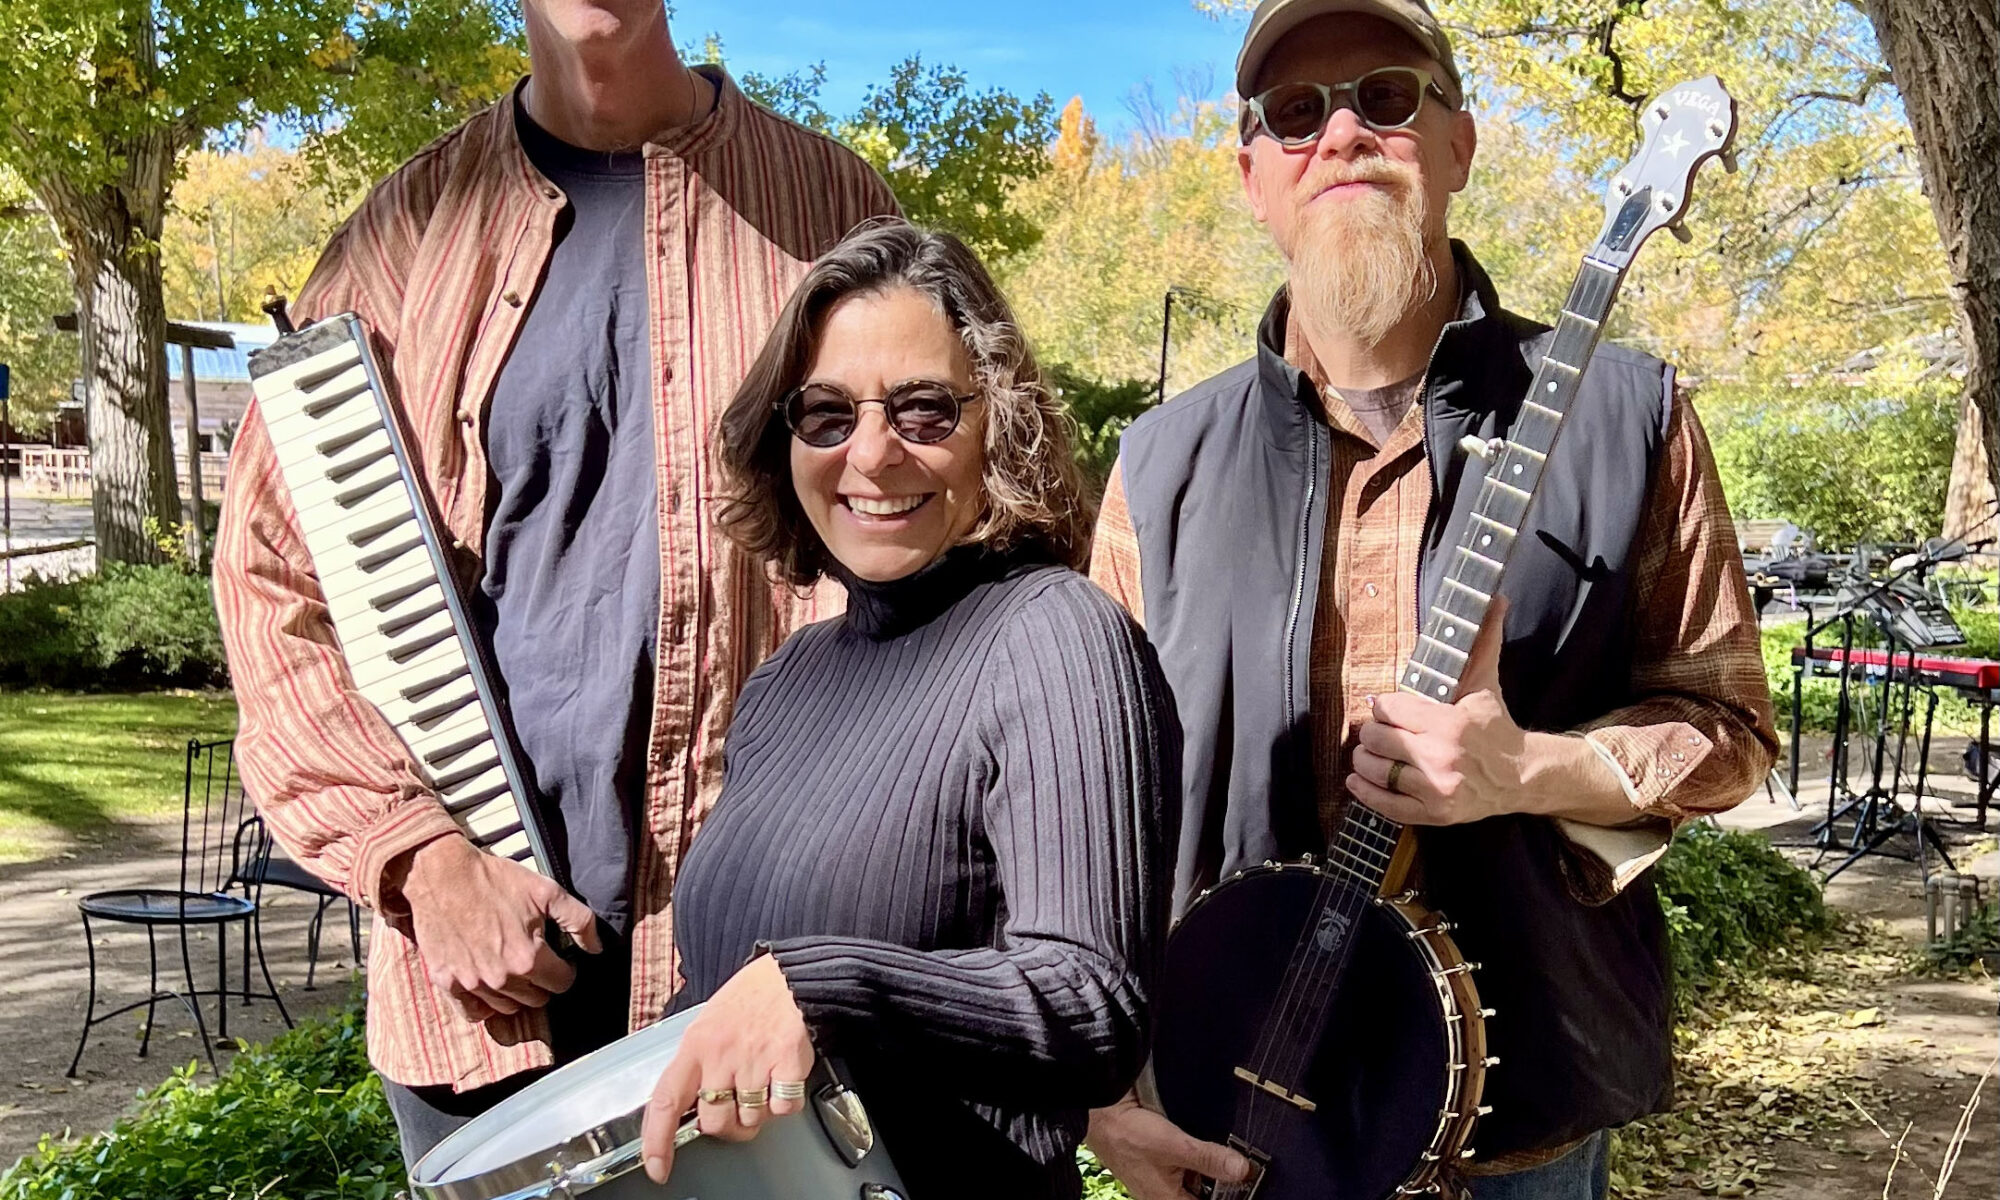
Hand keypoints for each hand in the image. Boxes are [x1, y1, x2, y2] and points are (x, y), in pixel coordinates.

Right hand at [395, 835, 601, 1021]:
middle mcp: (501, 978)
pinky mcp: (447, 982)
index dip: (565, 969)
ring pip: (507, 1008)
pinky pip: (472, 1013)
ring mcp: (472, 983)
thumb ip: (579, 921)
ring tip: (513, 971)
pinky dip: (484, 1007)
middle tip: (535, 961)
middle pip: (536, 998)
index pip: (562, 983)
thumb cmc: (495, 880)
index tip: (558, 958)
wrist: (443, 874)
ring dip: (515, 994)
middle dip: (542, 982)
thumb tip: (597, 948)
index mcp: (528, 958)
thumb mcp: (547, 891)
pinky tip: (489, 988)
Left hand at [640, 954, 814, 1183]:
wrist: (790, 975)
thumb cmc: (748, 1000)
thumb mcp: (706, 1025)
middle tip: (738, 1108)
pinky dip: (786, 1102)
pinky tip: (784, 1078)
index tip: (658, 1168)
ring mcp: (754, 1060)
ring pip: (752, 1119)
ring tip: (763, 1083)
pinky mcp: (786, 1062)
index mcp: (695, 1046)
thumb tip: (687, 1108)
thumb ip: (695, 1064)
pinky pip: (784, 1108)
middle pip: (715, 1122)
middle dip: (728, 1125)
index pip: (665, 1101)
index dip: (657, 1140)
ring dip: (759, 1112)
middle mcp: (720, 1056)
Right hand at [1086, 1092, 1250, 1199]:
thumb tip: (1243, 1170)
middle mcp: (1163, 1196)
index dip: (1227, 1196)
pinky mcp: (1158, 1163)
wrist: (1099, 1114)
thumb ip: (1209, 1158)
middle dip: (1220, 1183)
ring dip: (1208, 1168)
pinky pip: (1184, 1168)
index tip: (1245, 1185)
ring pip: (1194, 1180)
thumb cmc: (1128, 1135)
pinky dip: (1195, 1158)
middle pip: (1201, 1194)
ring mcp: (1160, 1180)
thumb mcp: (1174, 1146)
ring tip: (1226, 1155)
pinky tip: (1205, 1145)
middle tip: (1241, 1166)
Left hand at [1348, 596, 1536, 824]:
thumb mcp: (1486, 683)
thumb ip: (1483, 642)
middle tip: (1376, 732)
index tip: (1386, 709)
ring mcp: (1436, 789)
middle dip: (1372, 733)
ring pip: (1376, 770)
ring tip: (1368, 753)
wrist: (1520, 775)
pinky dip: (1364, 792)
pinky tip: (1357, 780)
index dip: (1383, 707)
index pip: (1390, 709)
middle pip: (1378, 739)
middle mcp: (1440, 757)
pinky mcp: (1434, 814)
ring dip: (1364, 760)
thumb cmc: (1495, 726)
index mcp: (1449, 722)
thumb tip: (1497, 597)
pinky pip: (1385, 806)